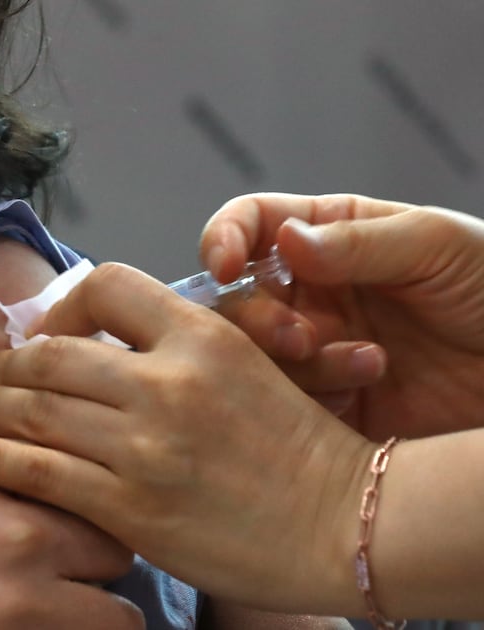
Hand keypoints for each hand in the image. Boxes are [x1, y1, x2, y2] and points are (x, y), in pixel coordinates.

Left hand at [0, 262, 374, 613]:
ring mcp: (146, 445)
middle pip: (51, 354)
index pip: (105, 286)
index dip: (59, 309)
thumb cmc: (296, 448)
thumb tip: (101, 339)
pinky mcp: (131, 505)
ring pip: (32, 409)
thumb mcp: (250, 366)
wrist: (344, 524)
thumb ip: (179, 346)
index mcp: (201, 337)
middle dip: (0, 365)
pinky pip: (36, 470)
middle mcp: (168, 382)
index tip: (40, 337)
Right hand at [200, 193, 483, 438]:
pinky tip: (367, 390)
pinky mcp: (327, 405)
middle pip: (235, 298)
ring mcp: (317, 349)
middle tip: (297, 338)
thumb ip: (358, 241)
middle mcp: (311, 292)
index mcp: (330, 236)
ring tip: (367, 364)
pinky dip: (312, 399)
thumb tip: (283, 238)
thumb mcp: (438, 245)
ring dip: (296, 362)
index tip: (225, 267)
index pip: (251, 225)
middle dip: (254, 318)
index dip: (223, 240)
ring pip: (253, 357)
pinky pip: (282, 405)